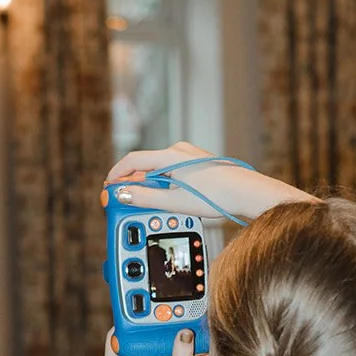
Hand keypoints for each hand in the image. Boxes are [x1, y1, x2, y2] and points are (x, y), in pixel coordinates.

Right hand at [104, 143, 312, 223]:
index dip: (116, 174)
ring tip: (149, 204)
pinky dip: (164, 183)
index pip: (133, 160)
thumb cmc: (217, 195)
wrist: (247, 193)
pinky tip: (168, 198)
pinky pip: (172, 171)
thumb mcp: (175, 202)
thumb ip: (145, 198)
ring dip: (150, 185)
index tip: (108, 187)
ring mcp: (189, 156)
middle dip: (132, 183)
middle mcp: (179, 151)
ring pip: (159, 169)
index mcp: (170, 156)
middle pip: (145, 165)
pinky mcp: (198, 163)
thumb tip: (122, 194)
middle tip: (125, 200)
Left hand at [105, 327, 209, 355]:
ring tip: (188, 324)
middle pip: (146, 346)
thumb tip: (183, 332)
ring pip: (167, 353)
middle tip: (165, 313)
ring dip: (177, 340)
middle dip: (155, 330)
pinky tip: (205, 346)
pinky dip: (193, 353)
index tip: (124, 318)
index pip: (115, 352)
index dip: (114, 335)